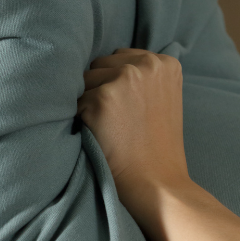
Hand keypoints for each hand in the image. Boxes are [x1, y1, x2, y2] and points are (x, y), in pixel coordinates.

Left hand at [77, 48, 190, 204]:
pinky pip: (74, 102)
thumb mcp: (163, 98)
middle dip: (100, 88)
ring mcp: (125, 78)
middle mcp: (148, 64)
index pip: (120, 58)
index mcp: (165, 62)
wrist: (158, 182)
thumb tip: (106, 63)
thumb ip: (144, 77)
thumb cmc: (156, 147)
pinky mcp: (102, 96)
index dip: (114, 85)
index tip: (124, 108)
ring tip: (110, 128)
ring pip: (85, 81)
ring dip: (89, 102)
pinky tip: (101, 135)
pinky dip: (80, 118)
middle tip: (117, 121)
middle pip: (100, 65)